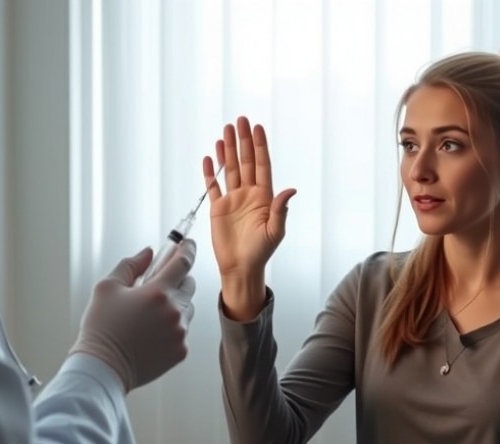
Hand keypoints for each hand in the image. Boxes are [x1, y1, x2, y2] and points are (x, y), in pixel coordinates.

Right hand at [69, 240, 196, 391]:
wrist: (103, 367)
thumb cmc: (102, 327)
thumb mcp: (108, 287)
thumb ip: (131, 265)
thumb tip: (148, 252)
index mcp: (158, 292)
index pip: (183, 262)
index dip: (187, 249)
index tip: (188, 243)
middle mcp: (174, 311)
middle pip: (189, 284)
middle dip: (177, 279)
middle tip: (159, 282)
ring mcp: (180, 332)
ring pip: (187, 308)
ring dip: (175, 304)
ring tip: (150, 313)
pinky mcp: (181, 350)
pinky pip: (183, 330)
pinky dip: (172, 326)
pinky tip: (151, 332)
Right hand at [203, 117, 296, 279]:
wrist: (240, 267)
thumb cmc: (261, 252)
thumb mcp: (275, 231)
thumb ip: (280, 209)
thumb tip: (290, 189)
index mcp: (264, 197)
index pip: (261, 165)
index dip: (259, 146)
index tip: (257, 127)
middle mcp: (248, 194)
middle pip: (244, 161)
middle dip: (242, 141)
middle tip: (240, 120)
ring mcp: (232, 200)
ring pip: (229, 169)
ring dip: (226, 151)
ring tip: (224, 132)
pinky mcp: (218, 208)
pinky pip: (213, 186)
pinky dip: (210, 172)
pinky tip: (208, 158)